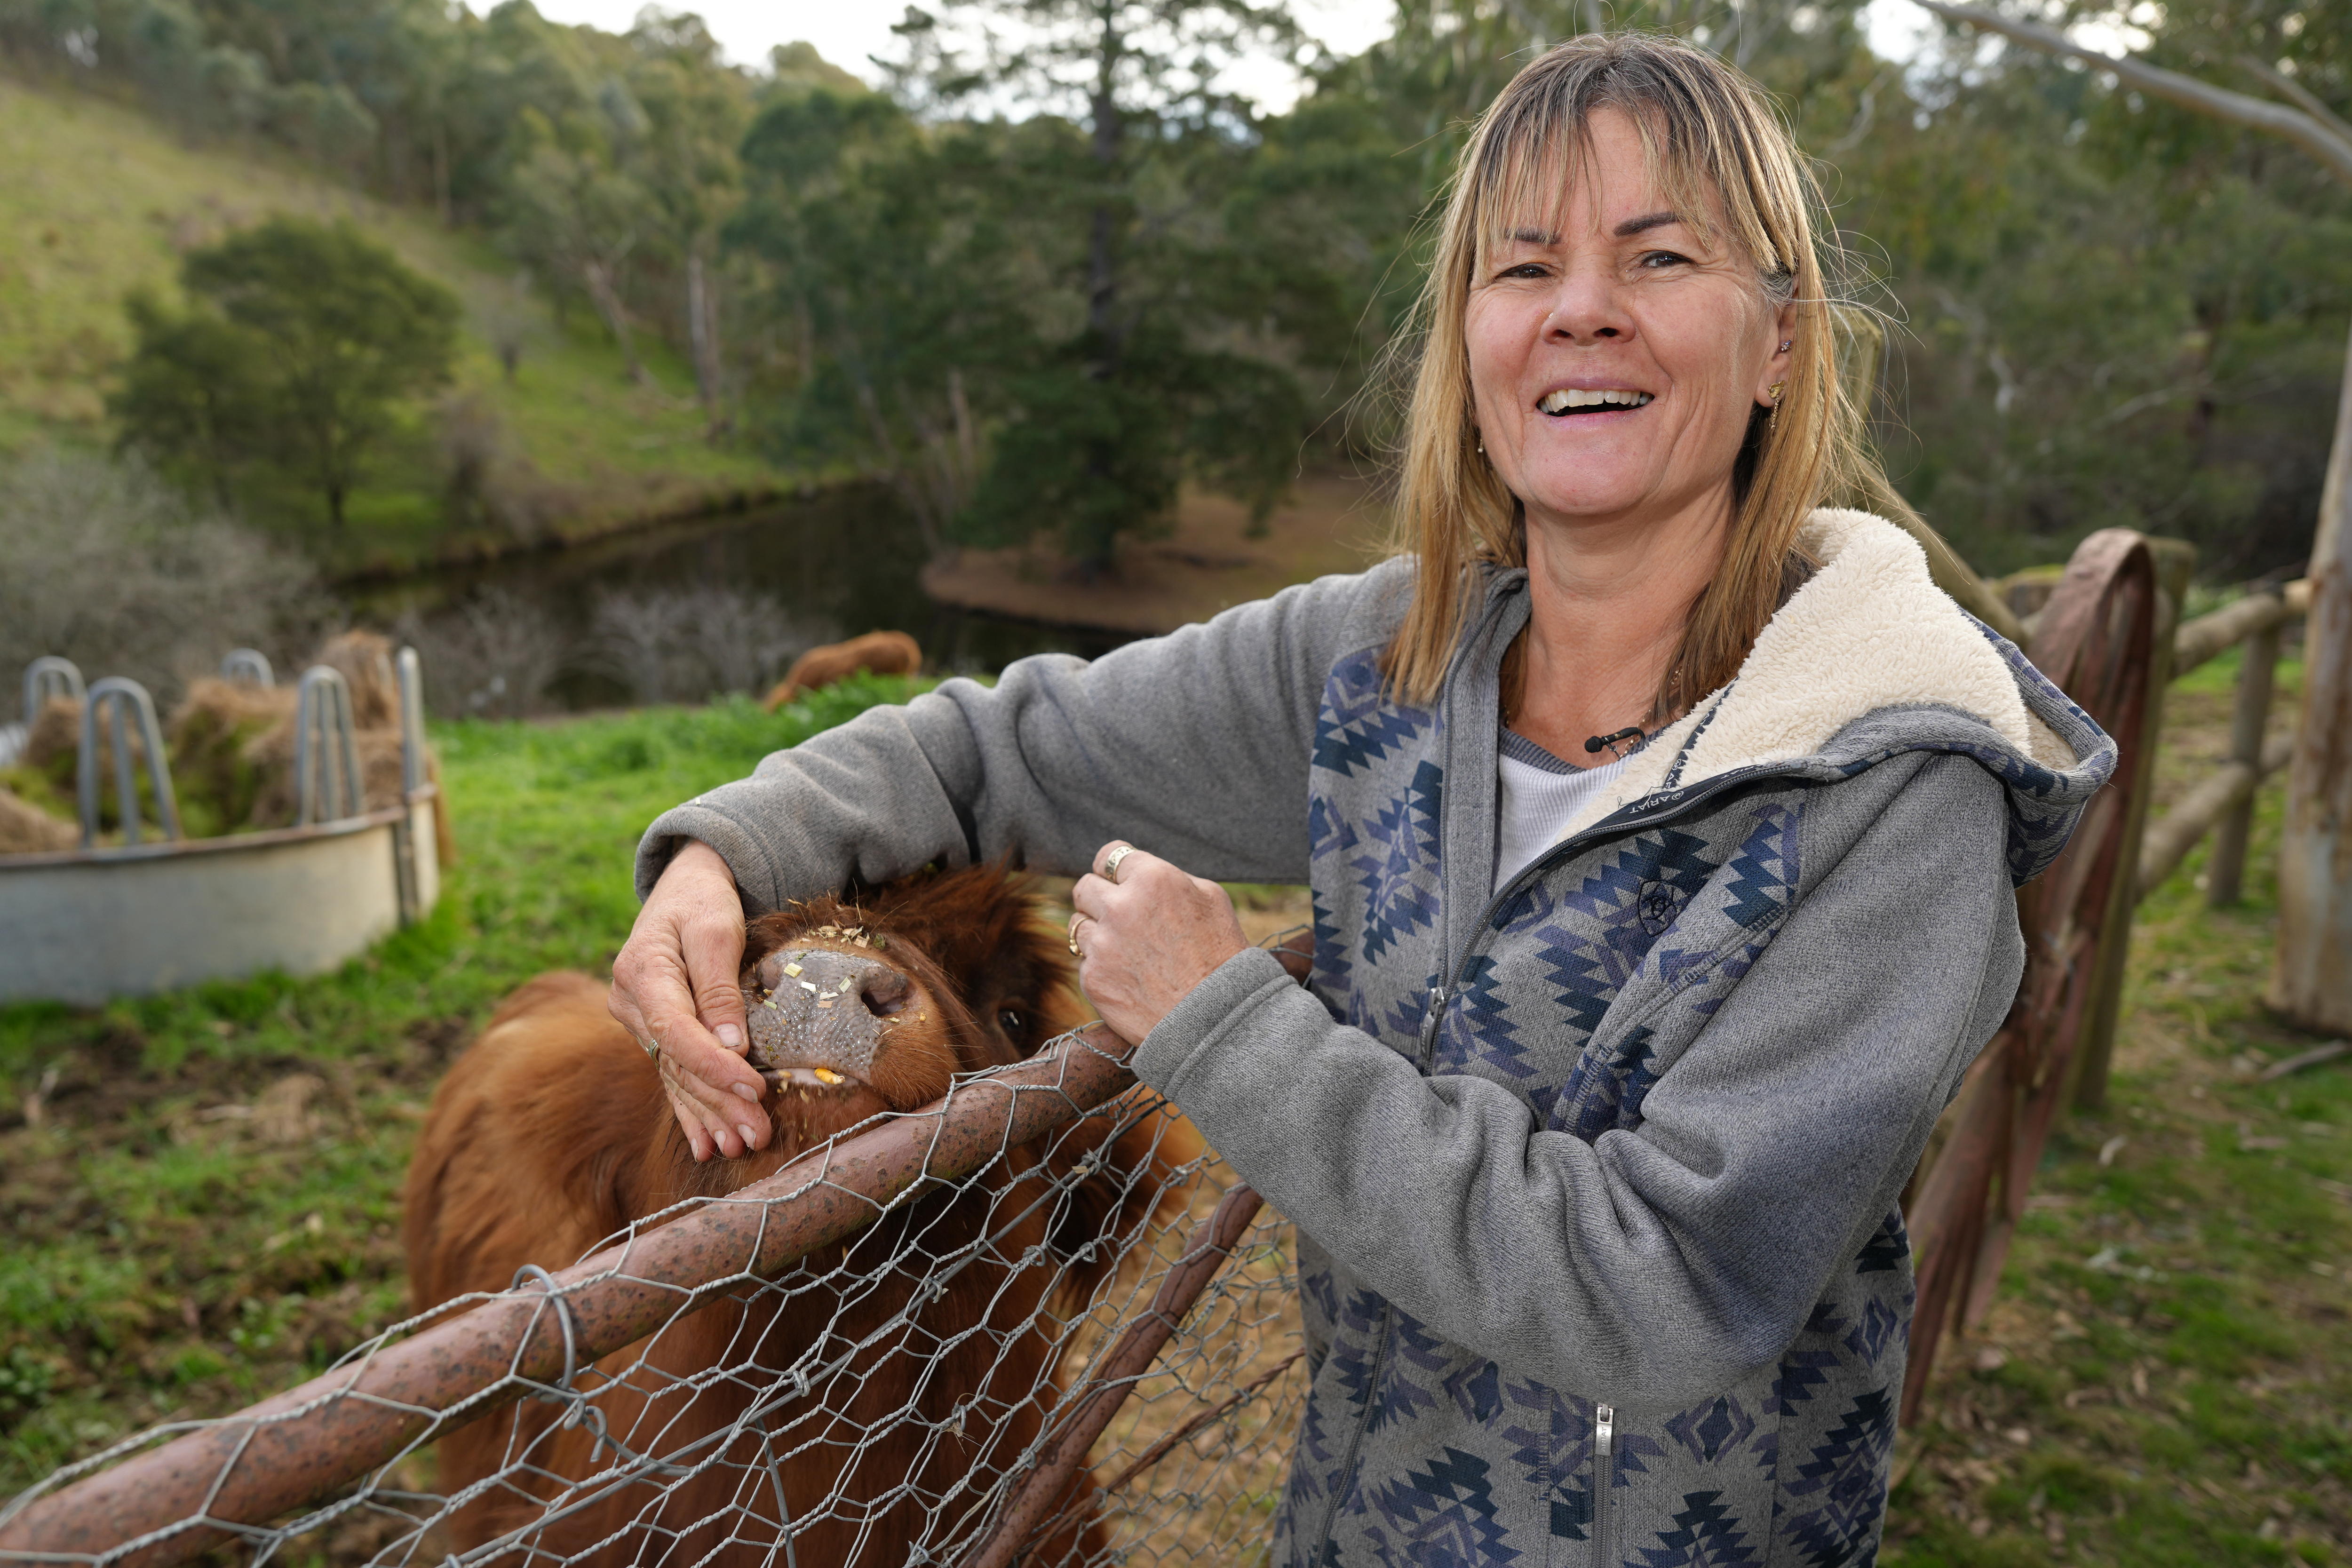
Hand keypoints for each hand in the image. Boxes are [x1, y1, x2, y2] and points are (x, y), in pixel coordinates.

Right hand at [608, 840, 768, 1161]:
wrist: (685, 888)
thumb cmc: (704, 900)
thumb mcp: (716, 928)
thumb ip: (719, 986)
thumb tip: (732, 1044)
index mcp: (641, 973)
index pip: (676, 1031)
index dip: (714, 1064)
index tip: (755, 1087)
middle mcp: (630, 1004)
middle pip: (678, 1062)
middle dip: (720, 1101)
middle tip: (758, 1134)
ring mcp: (639, 1022)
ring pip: (677, 1076)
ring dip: (710, 1115)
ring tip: (741, 1147)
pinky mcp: (656, 1033)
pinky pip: (673, 1076)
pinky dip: (692, 1111)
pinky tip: (707, 1144)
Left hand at [1068, 841, 1248, 1046]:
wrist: (1215, 1021)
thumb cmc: (1222, 957)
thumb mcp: (1212, 899)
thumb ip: (1171, 877)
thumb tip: (1140, 874)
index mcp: (1154, 879)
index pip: (1110, 855)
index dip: (1114, 870)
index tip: (1117, 881)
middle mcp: (1121, 906)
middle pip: (1084, 886)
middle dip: (1099, 898)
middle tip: (1119, 916)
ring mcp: (1102, 944)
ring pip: (1077, 924)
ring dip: (1096, 932)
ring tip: (1127, 951)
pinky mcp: (1092, 978)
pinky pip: (1084, 961)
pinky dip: (1100, 967)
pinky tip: (1128, 978)